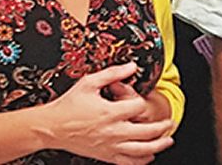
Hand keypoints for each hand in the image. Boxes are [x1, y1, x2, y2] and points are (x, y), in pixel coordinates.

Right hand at [40, 63, 172, 163]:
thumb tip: (132, 66)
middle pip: (147, 132)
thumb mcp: (89, 83)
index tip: (138, 100)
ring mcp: (110, 145)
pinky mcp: (105, 156)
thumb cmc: (68, 105)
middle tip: (170, 122)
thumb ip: (113, 73)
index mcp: (110, 112)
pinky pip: (128, 162)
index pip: (139, 107)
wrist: (52, 127)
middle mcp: (113, 131)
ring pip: (141, 150)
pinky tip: (148, 156)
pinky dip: (141, 161)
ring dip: (158, 146)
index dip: (142, 102)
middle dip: (162, 127)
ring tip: (168, 140)